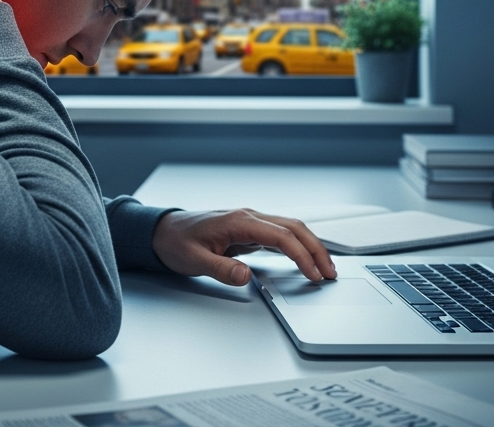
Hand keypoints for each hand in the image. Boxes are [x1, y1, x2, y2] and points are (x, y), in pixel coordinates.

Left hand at [151, 209, 337, 285]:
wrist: (162, 231)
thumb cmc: (176, 242)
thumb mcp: (194, 260)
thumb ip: (221, 269)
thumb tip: (246, 276)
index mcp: (239, 221)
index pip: (281, 237)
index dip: (301, 256)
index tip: (313, 275)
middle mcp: (249, 217)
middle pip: (294, 228)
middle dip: (316, 250)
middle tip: (331, 274)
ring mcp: (251, 222)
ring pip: (291, 229)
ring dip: (311, 247)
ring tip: (326, 269)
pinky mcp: (250, 230)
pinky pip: (281, 235)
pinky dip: (298, 246)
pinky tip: (306, 259)